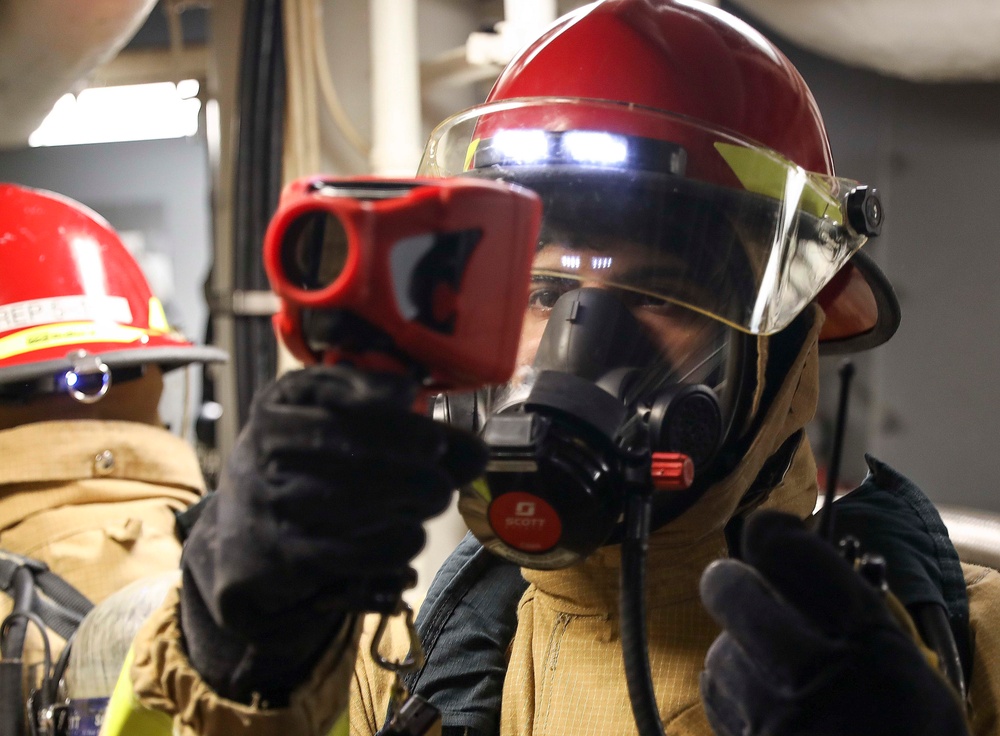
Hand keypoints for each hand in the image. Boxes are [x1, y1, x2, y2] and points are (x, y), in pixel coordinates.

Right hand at [180, 365, 486, 702]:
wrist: (247, 526)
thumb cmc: (312, 456)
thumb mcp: (345, 421)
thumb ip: (411, 428)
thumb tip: (477, 455)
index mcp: (280, 405)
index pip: (344, 413)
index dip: (399, 431)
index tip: (435, 444)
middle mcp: (265, 452)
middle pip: (352, 461)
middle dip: (412, 473)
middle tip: (441, 481)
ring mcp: (271, 505)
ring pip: (352, 508)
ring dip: (406, 508)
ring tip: (429, 502)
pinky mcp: (285, 554)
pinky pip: (347, 555)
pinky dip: (390, 547)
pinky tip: (411, 536)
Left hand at [699, 510, 968, 735]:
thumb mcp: (906, 670)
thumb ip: (850, 612)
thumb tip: (785, 557)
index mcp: (869, 645)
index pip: (797, 555)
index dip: (774, 533)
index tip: (771, 535)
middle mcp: (817, 673)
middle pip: (730, 588)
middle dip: (734, 583)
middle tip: (748, 589)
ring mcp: (773, 717)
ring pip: (718, 647)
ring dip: (736, 650)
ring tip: (771, 671)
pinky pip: (719, 699)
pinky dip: (733, 693)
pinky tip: (762, 705)